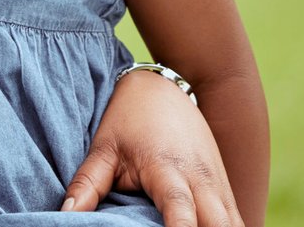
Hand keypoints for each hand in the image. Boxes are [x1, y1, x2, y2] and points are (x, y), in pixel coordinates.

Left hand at [62, 69, 243, 225]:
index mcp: (166, 169)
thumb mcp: (103, 148)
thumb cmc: (128, 120)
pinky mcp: (228, 191)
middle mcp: (201, 180)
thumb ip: (87, 183)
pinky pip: (239, 221)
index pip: (179, 207)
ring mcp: (219, 186)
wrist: (164, 90)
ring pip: (235, 225)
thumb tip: (64, 214)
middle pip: (218, 223)